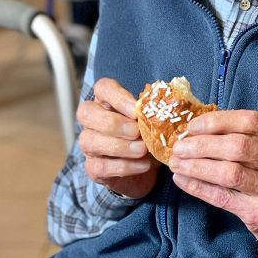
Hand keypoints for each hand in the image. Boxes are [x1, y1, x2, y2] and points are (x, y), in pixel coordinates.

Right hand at [77, 78, 159, 198]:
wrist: (146, 169)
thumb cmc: (149, 137)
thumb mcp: (155, 121)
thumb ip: (157, 111)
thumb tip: (170, 105)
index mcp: (107, 102)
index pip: (102, 88)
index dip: (117, 97)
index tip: (136, 109)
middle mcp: (92, 121)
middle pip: (87, 112)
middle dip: (113, 122)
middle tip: (136, 132)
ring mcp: (89, 145)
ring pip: (89, 140)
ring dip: (119, 146)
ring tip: (143, 150)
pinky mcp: (93, 168)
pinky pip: (100, 166)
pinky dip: (124, 166)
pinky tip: (143, 165)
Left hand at [169, 110, 257, 257]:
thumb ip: (256, 139)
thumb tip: (205, 128)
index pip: (249, 121)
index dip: (216, 121)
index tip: (193, 126)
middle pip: (236, 146)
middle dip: (200, 144)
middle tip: (178, 146)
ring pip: (227, 172)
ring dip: (195, 165)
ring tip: (176, 162)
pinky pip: (222, 197)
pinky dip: (198, 187)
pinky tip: (183, 180)